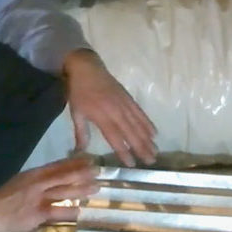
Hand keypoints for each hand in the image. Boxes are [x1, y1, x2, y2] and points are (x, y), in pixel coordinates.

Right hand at [0, 157, 98, 231]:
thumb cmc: (5, 197)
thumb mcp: (21, 181)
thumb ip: (38, 180)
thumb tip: (55, 176)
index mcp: (34, 174)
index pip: (57, 166)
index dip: (74, 162)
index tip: (88, 159)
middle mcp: (38, 183)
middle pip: (63, 176)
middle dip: (81, 172)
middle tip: (98, 170)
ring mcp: (38, 198)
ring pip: (63, 191)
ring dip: (80, 189)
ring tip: (95, 187)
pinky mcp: (37, 213)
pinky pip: (55, 211)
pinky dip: (68, 211)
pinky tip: (80, 211)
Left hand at [62, 49, 156, 166]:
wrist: (86, 68)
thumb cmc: (78, 91)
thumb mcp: (76, 112)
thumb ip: (81, 133)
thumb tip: (79, 151)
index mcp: (101, 116)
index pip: (115, 137)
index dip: (124, 151)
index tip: (131, 164)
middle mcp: (116, 112)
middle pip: (131, 133)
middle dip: (141, 148)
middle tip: (151, 161)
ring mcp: (124, 104)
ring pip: (138, 124)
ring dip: (147, 139)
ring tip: (155, 151)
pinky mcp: (129, 98)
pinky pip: (140, 113)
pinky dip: (148, 123)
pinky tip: (154, 133)